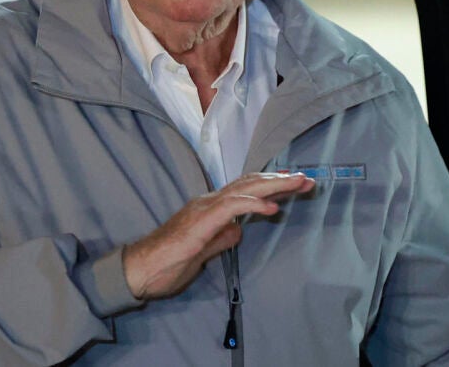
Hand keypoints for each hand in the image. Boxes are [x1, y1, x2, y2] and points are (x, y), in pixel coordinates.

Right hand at [122, 172, 314, 299]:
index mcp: (210, 208)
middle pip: (250, 184)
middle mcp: (208, 202)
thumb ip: (221, 238)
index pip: (246, 191)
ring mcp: (204, 209)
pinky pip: (231, 207)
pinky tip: (271, 208)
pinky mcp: (200, 221)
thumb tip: (238, 231)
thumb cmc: (168, 262)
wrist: (141, 269)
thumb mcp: (204, 250)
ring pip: (244, 189)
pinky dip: (253, 205)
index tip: (295, 185)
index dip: (272, 187)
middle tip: (307, 180)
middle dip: (280, 181)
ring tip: (297, 184)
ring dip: (273, 186)